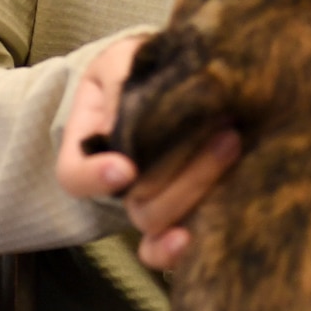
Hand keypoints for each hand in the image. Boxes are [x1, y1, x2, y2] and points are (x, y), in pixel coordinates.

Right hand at [56, 36, 240, 269]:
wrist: (180, 80)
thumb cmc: (141, 70)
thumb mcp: (124, 61)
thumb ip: (123, 77)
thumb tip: (137, 110)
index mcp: (91, 147)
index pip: (76, 176)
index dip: (95, 178)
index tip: (125, 169)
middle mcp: (120, 184)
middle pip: (136, 204)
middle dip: (180, 178)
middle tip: (226, 135)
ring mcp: (152, 203)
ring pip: (160, 224)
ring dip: (197, 193)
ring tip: (234, 149)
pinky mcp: (184, 213)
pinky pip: (172, 248)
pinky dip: (184, 249)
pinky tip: (215, 227)